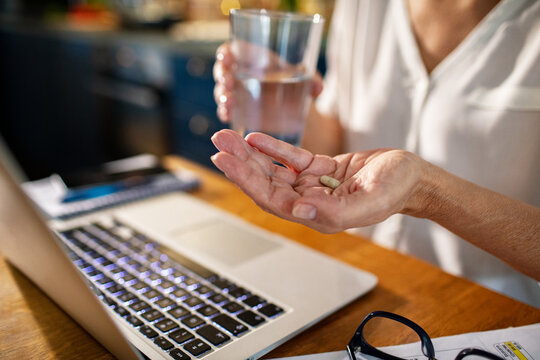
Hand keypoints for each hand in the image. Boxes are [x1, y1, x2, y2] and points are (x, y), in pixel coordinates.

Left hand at [210, 129, 428, 232]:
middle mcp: (310, 203)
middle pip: (266, 184)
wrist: (413, 177)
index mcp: (318, 215)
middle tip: (219, 140)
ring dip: (251, 154)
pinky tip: (255, 137)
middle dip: (241, 163)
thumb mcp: (370, 200)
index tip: (225, 159)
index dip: (246, 179)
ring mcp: (313, 186)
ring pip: (274, 171)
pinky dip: (273, 148)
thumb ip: (334, 210)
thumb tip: (298, 210)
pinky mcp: (319, 169)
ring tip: (228, 135)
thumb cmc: (396, 189)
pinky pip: (291, 159)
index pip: (272, 199)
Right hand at [213, 42, 323, 122]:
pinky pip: (226, 110)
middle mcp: (240, 73)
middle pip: (223, 70)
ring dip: (222, 97)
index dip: (226, 52)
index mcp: (252, 57)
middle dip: (222, 76)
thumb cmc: (294, 81)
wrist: (293, 104)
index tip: (225, 56)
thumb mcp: (304, 78)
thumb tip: (318, 88)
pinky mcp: (237, 109)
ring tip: (228, 105)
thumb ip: (311, 80)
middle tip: (228, 84)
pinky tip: (227, 117)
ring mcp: (237, 92)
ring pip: (222, 91)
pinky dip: (224, 113)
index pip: (232, 50)